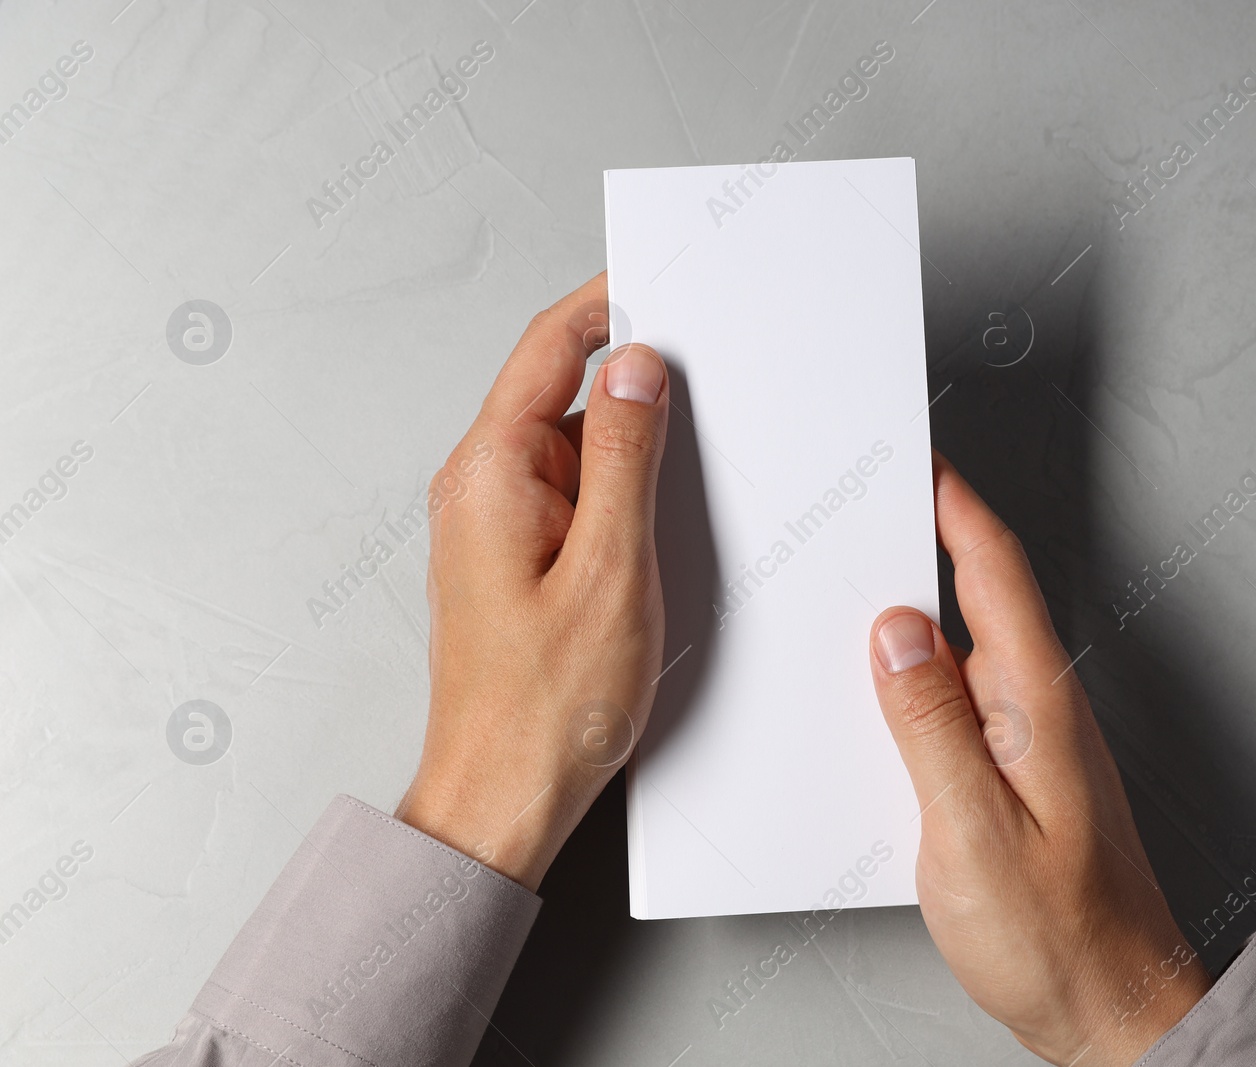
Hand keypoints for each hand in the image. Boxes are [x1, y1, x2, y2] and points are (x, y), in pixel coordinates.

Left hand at [395, 273, 669, 890]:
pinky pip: (577, 495)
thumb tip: (638, 369)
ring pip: (577, 447)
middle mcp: (484, 487)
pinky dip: (623, 491)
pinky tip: (668, 515)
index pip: (550, 346)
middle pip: (564, 391)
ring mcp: (499, 523)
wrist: (501, 798)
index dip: (609, 303)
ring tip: (699, 466)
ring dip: (636, 445)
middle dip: (637, 377)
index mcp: (492, 473)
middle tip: (712, 375)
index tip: (662, 278)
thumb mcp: (610, 569)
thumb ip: (625, 458)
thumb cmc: (544, 706)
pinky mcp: (520, 558)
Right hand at [867, 453, 1209, 1066]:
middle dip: (924, 542)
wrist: (1112, 1009)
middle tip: (864, 505)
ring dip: (915, 614)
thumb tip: (895, 631)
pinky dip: (916, 679)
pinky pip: (958, 701)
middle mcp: (1039, 708)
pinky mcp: (1015, 774)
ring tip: (851, 593)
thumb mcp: (973, 832)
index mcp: (1038, 702)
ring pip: (963, 650)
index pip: (996, 572)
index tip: (916, 457)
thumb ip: (931, 726)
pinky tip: (878, 698)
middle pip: (979, 597)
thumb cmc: (1060, 937)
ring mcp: (1030, 741)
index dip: (955, 505)